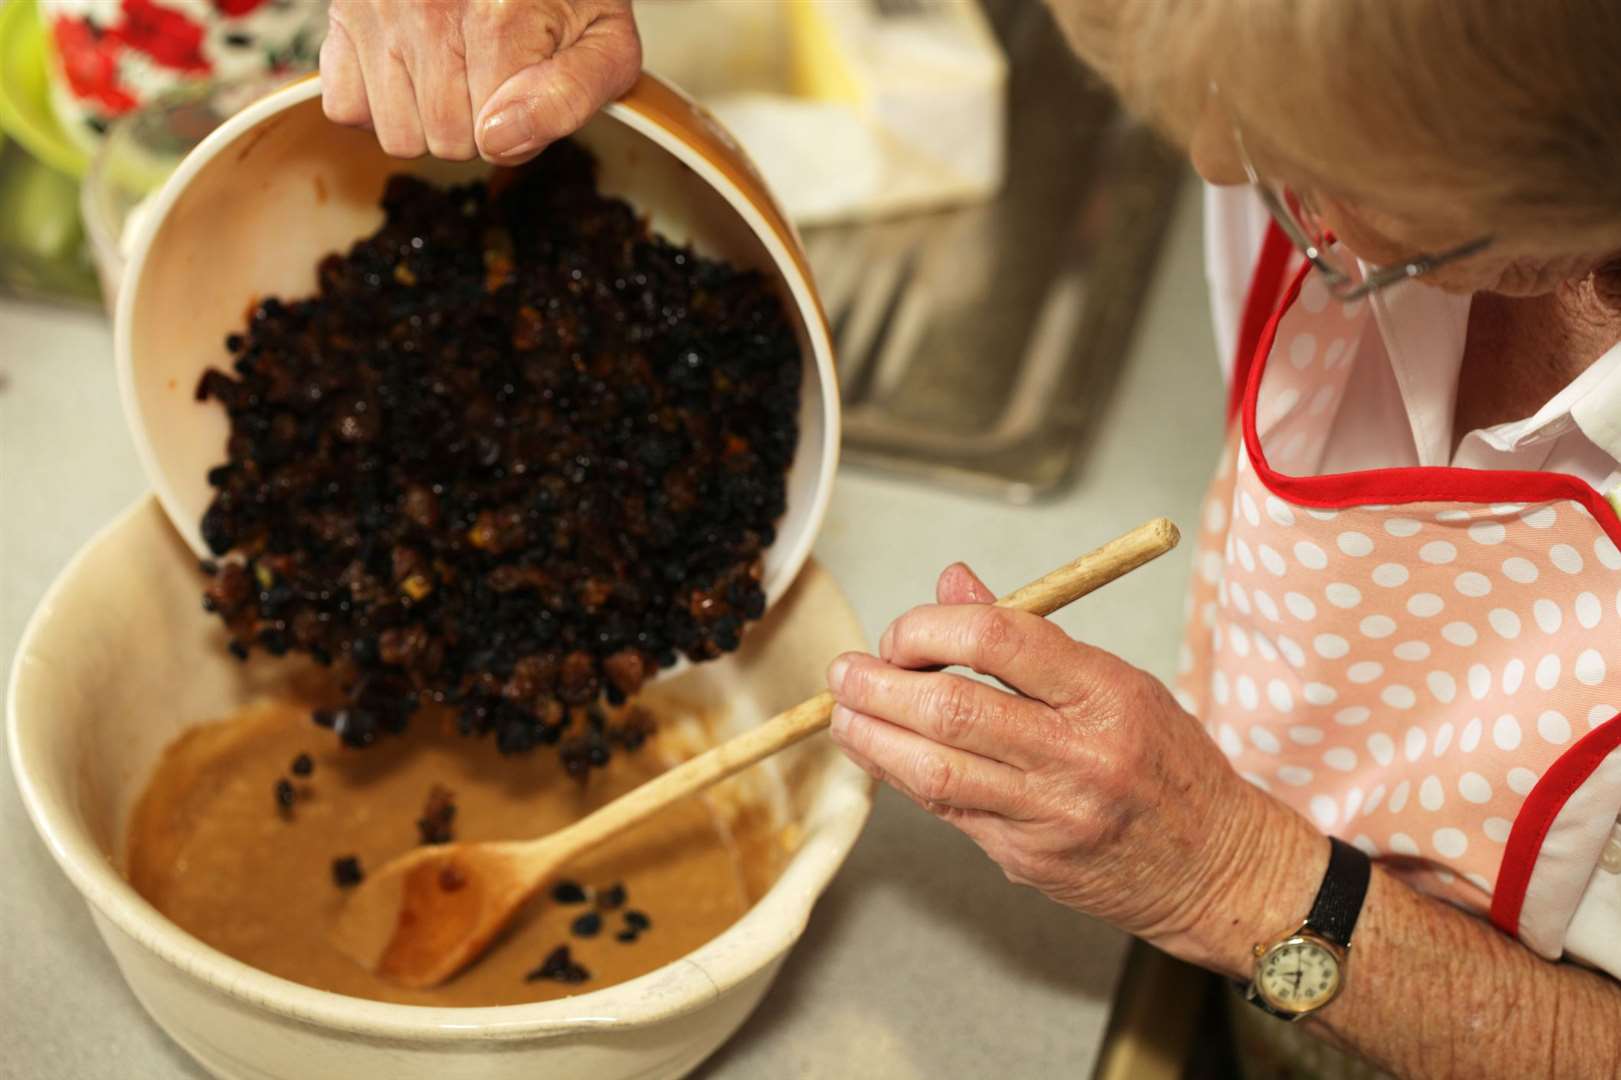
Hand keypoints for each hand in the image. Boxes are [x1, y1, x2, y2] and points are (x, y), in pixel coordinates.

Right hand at [320, 0, 640, 163]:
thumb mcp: (605, 42)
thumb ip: (569, 97)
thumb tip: (499, 142)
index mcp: (498, 14)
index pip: (492, 143)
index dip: (520, 127)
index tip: (530, 86)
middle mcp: (428, 7)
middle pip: (444, 141)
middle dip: (476, 124)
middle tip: (494, 73)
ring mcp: (378, 8)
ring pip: (396, 133)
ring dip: (428, 117)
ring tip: (455, 67)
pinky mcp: (344, 11)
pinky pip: (345, 106)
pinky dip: (376, 100)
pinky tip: (411, 68)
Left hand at [825, 562, 1322, 972]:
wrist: (1218, 868)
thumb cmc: (1168, 764)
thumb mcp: (1118, 680)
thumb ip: (1028, 637)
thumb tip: (952, 584)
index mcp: (1105, 692)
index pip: (997, 637)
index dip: (929, 628)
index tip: (902, 634)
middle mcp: (1078, 752)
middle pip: (951, 707)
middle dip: (879, 684)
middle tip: (845, 672)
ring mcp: (1051, 812)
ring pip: (934, 768)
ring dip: (871, 736)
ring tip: (842, 714)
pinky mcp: (1028, 857)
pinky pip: (948, 809)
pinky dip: (903, 776)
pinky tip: (881, 754)